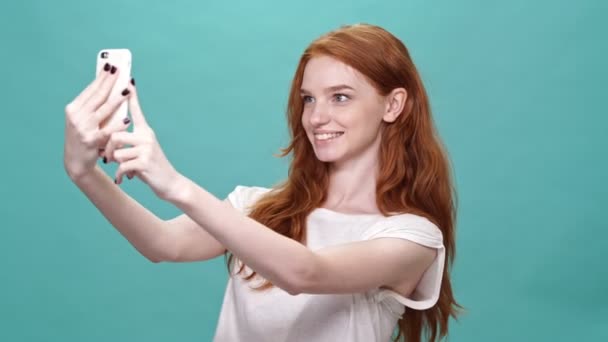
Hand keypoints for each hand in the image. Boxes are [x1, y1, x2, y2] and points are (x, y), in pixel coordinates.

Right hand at [64, 63, 131, 180]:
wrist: (76, 161)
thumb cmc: (85, 137)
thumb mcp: (85, 119)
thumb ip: (94, 106)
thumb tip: (111, 87)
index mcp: (74, 108)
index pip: (91, 89)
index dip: (101, 77)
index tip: (111, 65)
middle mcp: (76, 116)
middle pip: (97, 96)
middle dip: (110, 82)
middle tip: (121, 71)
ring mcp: (82, 128)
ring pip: (103, 110)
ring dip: (116, 99)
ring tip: (127, 90)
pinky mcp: (90, 140)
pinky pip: (107, 131)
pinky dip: (117, 124)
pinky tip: (127, 118)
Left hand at [102, 80, 181, 199]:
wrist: (170, 183)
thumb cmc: (152, 167)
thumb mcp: (142, 151)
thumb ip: (130, 142)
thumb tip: (110, 140)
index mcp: (146, 132)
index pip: (137, 111)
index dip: (133, 96)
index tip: (129, 81)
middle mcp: (147, 137)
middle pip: (115, 135)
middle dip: (107, 149)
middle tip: (107, 158)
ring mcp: (147, 150)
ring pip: (117, 152)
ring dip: (115, 164)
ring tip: (121, 170)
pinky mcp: (145, 163)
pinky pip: (122, 166)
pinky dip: (120, 174)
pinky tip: (124, 178)